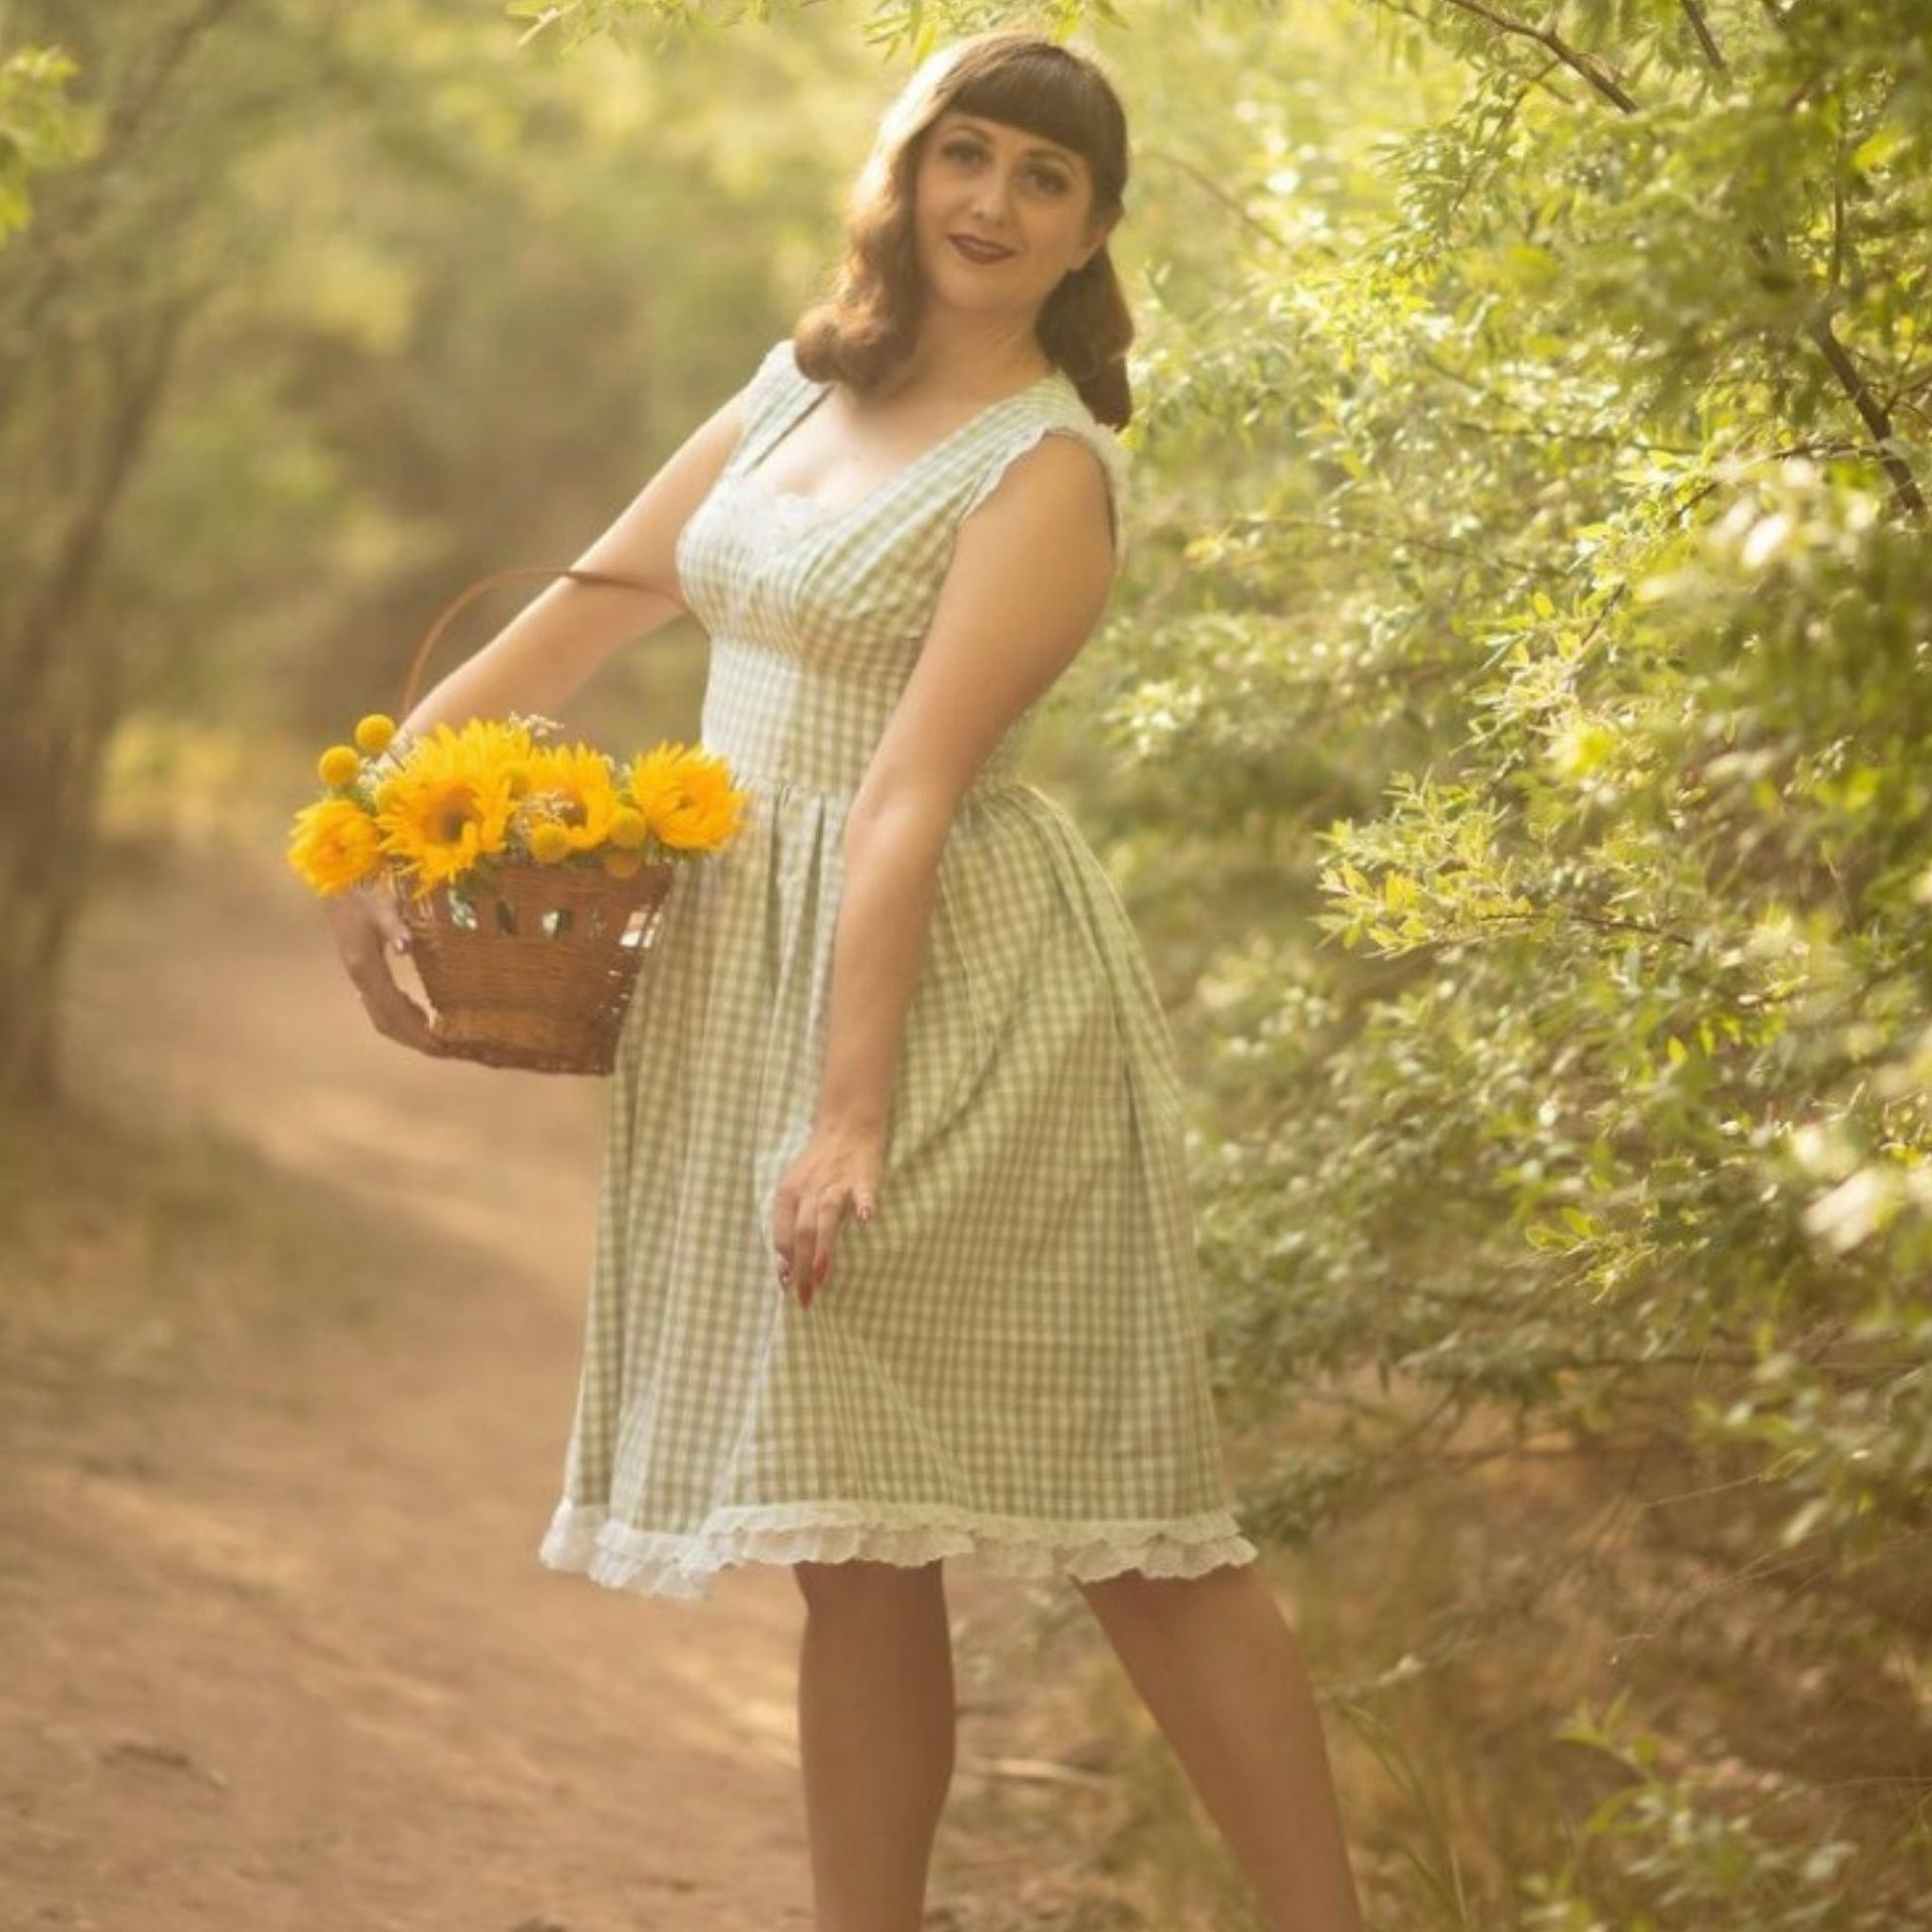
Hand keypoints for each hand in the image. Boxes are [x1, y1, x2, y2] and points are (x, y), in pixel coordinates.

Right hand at [320, 883, 451, 1057]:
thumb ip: (395, 926)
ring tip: (436, 1036)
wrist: (333, 885)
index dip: (416, 1032)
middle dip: (414, 1039)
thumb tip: (406, 946)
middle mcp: (361, 978)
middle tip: (444, 1049)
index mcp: (366, 967)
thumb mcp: (383, 907)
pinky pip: (379, 1003)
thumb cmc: (362, 892)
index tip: (438, 1046)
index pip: (393, 1011)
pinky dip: (400, 1014)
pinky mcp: (362, 970)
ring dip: (407, 1030)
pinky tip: (418, 1011)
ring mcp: (359, 976)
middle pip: (386, 1021)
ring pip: (380, 1016)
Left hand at [771, 1118, 884, 1307]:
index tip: (788, 1287)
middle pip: (801, 1233)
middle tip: (806, 1299)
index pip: (782, 1234)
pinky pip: (863, 1192)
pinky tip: (866, 1221)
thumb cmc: (819, 1166)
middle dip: (802, 1268)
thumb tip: (785, 1266)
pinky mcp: (862, 1177)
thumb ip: (790, 1225)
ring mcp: (836, 1183)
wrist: (846, 1126)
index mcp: (788, 1194)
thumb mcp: (796, 1191)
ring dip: (822, 1246)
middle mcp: (808, 1190)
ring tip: (822, 1274)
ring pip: (825, 1216)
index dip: (784, 1261)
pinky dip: (864, 1205)